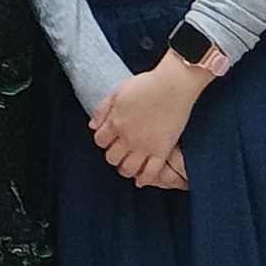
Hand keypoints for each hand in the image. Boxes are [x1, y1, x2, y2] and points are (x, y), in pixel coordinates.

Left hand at [93, 51, 214, 188]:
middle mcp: (128, 138)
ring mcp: (145, 146)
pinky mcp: (162, 151)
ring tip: (128, 164)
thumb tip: (92, 126)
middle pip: (111, 157)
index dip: (102, 140)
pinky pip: (150, 173)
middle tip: (119, 151)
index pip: (100, 141)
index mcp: (116, 122)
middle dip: (112, 155)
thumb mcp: (117, 91)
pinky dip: (143, 180)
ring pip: (127, 169)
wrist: (173, 86)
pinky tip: (139, 180)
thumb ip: (102, 109)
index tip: (109, 138)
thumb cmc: (145, 85)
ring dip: (124, 168)